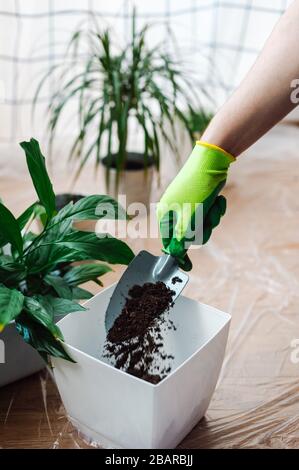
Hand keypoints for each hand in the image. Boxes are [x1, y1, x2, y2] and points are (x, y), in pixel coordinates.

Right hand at [156, 141, 234, 269]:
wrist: (212, 162)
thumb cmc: (197, 189)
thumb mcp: (190, 217)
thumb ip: (182, 238)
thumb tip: (175, 255)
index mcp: (165, 214)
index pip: (169, 241)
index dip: (179, 254)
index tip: (189, 267)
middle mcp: (174, 211)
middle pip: (188, 236)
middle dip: (202, 230)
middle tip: (207, 223)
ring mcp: (188, 206)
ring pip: (201, 226)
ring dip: (211, 219)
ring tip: (213, 206)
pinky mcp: (201, 201)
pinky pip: (208, 215)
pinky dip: (215, 210)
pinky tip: (218, 199)